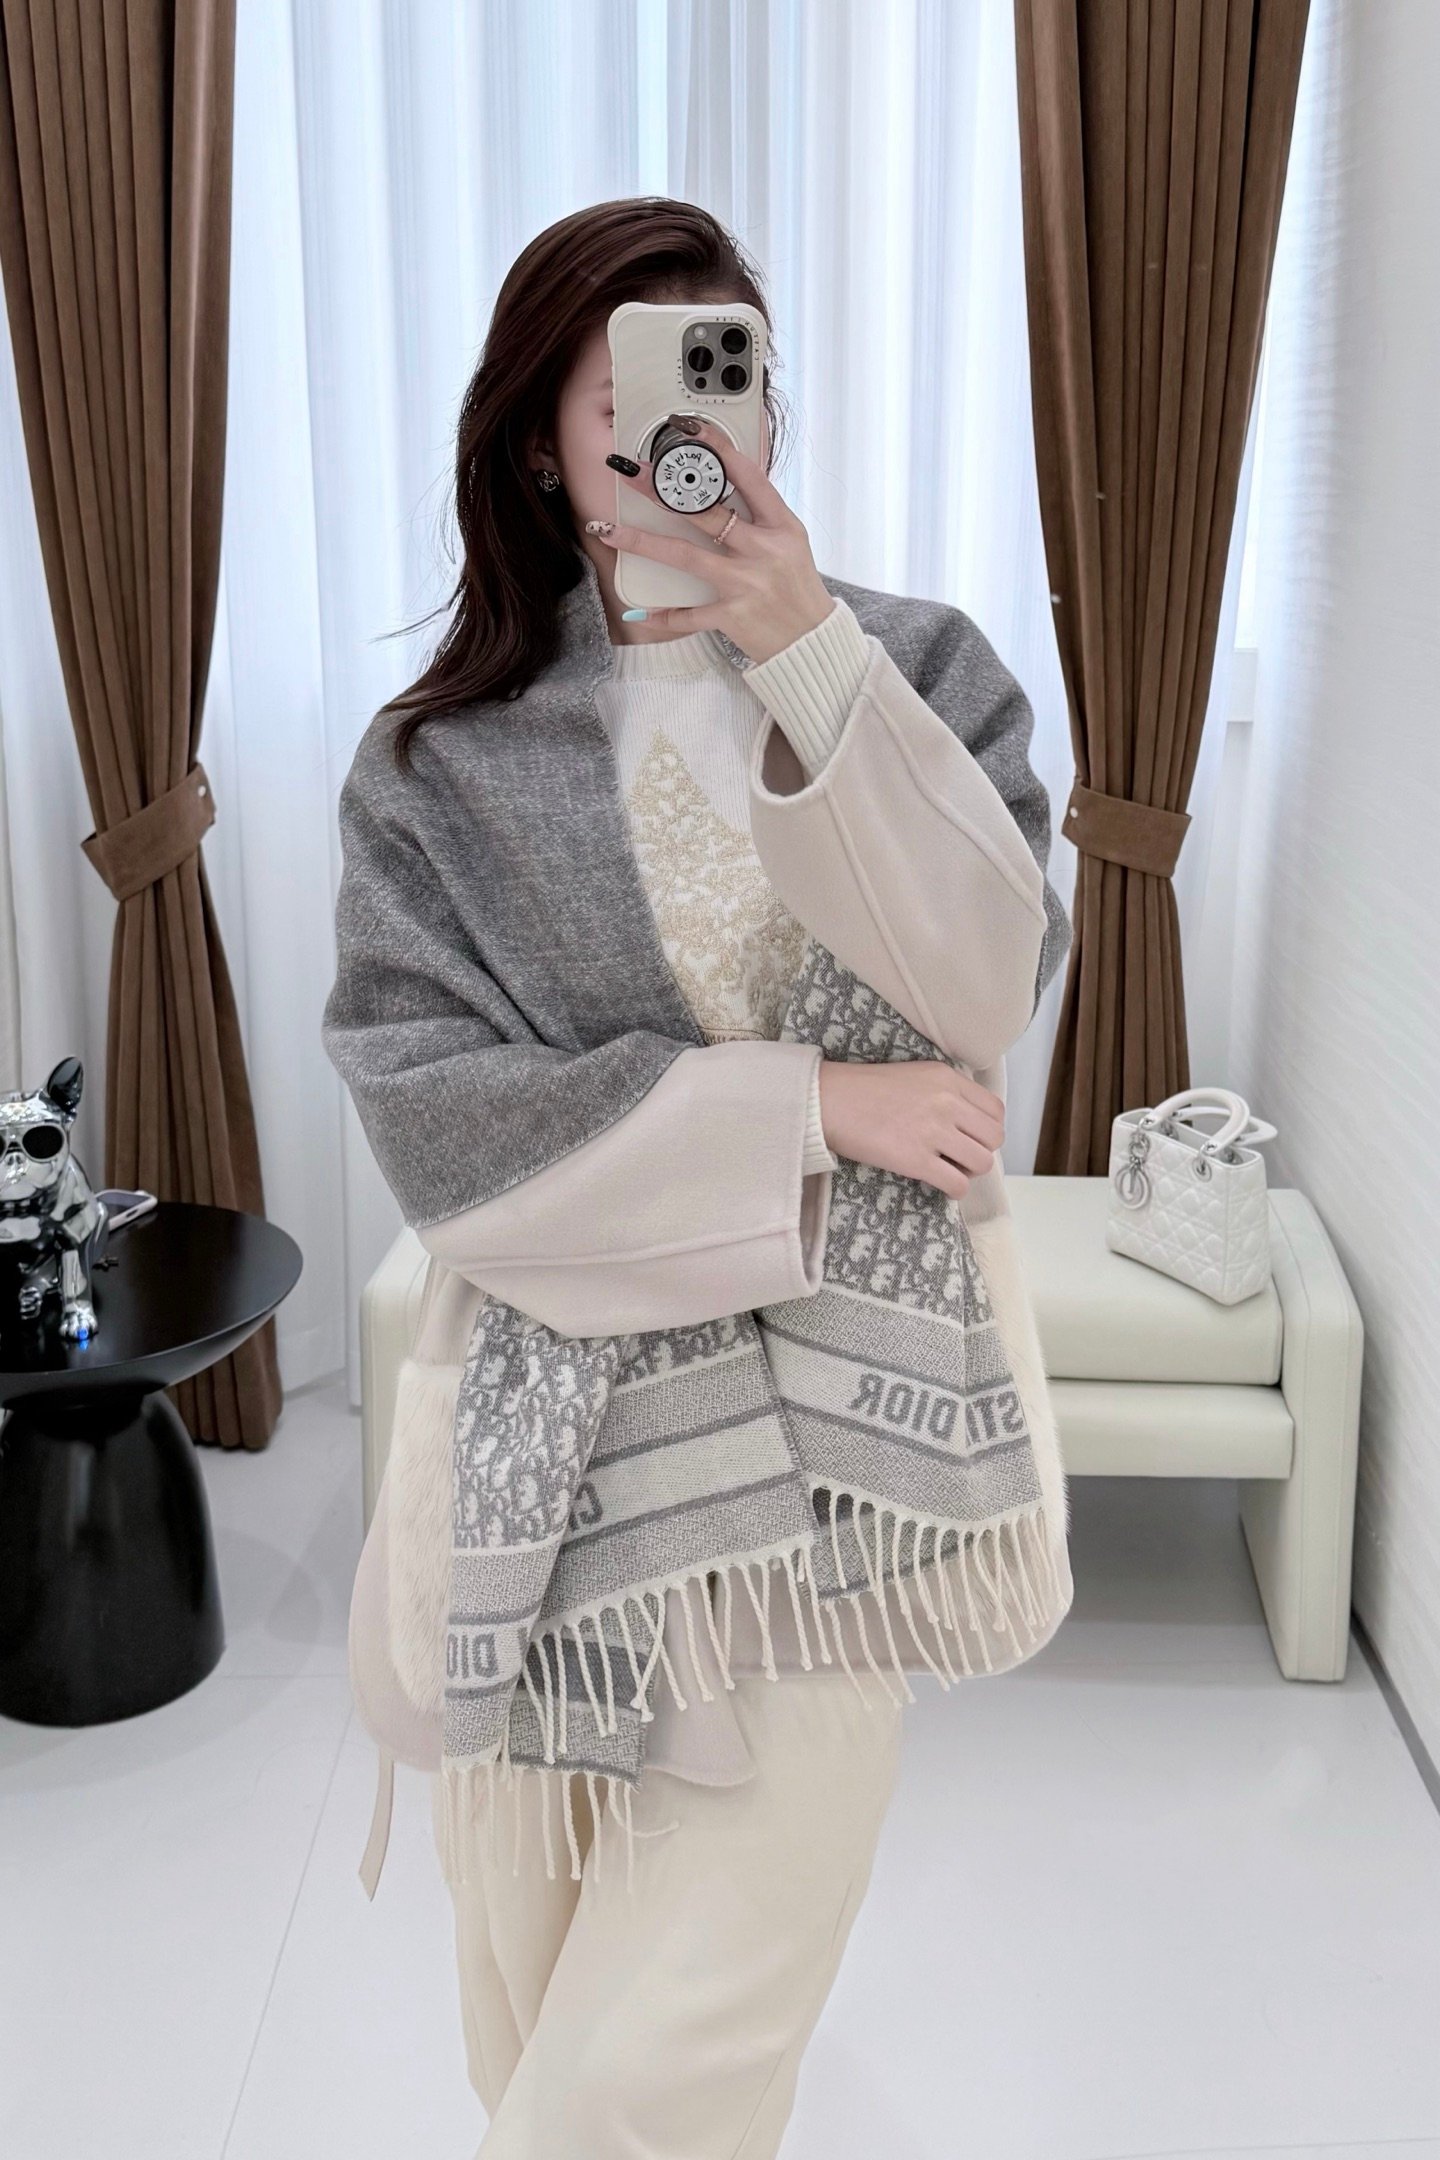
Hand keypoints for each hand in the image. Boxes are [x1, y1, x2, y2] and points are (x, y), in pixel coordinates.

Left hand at [585, 414, 832, 664]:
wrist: (812, 641)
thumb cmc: (798, 589)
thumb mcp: (791, 543)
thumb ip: (761, 517)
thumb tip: (725, 486)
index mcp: (781, 526)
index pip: (748, 477)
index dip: (718, 450)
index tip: (691, 430)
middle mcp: (763, 550)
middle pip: (706, 511)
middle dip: (663, 489)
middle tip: (631, 472)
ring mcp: (746, 583)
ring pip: (685, 556)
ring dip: (642, 542)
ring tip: (609, 531)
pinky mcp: (732, 615)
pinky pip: (689, 615)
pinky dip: (663, 615)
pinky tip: (638, 612)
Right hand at [817, 1060, 1005, 1203]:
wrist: (830, 1101)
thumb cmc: (865, 1088)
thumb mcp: (915, 1074)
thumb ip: (945, 1091)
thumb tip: (965, 1120)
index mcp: (948, 1079)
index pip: (996, 1110)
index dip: (989, 1129)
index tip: (973, 1137)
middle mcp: (947, 1103)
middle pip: (994, 1138)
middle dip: (982, 1151)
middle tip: (961, 1157)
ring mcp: (933, 1132)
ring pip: (982, 1162)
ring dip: (970, 1172)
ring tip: (951, 1171)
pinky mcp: (916, 1160)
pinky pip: (957, 1184)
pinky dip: (955, 1190)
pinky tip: (942, 1186)